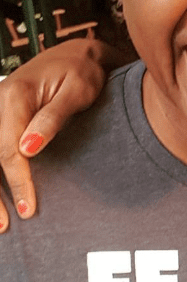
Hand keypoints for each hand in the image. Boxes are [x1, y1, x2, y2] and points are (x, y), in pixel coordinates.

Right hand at [0, 38, 117, 229]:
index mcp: (14, 97)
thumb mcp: (77, 92)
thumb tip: (29, 149)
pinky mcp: (1, 119)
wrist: (79, 55)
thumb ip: (52, 119)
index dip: (17, 181)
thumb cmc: (83, 73)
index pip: (8, 149)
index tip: (27, 208)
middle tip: (4, 225)